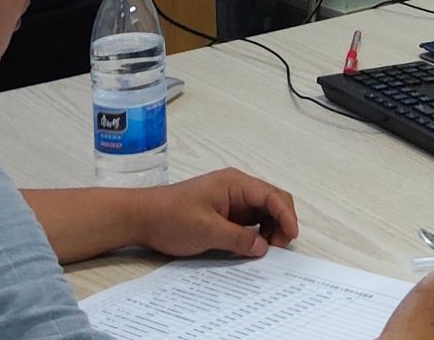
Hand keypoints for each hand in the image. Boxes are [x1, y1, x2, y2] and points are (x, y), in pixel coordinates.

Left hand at [133, 167, 298, 258]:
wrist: (142, 217)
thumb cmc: (171, 217)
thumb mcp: (207, 231)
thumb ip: (238, 238)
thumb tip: (263, 246)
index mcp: (235, 183)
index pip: (271, 195)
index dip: (286, 215)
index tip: (292, 236)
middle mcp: (236, 188)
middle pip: (271, 200)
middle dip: (281, 222)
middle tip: (278, 247)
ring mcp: (230, 199)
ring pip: (262, 211)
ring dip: (269, 228)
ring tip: (264, 249)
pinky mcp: (223, 212)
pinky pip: (248, 220)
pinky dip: (256, 232)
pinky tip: (251, 246)